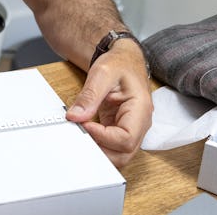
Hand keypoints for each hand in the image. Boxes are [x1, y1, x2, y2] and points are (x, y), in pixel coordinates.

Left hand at [64, 41, 152, 166]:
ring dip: (99, 150)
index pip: (126, 138)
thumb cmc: (119, 63)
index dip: (103, 137)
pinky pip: (111, 147)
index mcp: (141, 109)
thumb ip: (89, 95)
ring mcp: (131, 128)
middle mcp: (140, 123)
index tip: (85, 125)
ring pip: (119, 155)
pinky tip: (85, 134)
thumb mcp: (102, 73)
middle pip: (125, 154)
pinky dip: (97, 145)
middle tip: (80, 135)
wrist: (124, 60)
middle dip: (101, 150)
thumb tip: (75, 117)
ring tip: (81, 134)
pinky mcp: (120, 130)